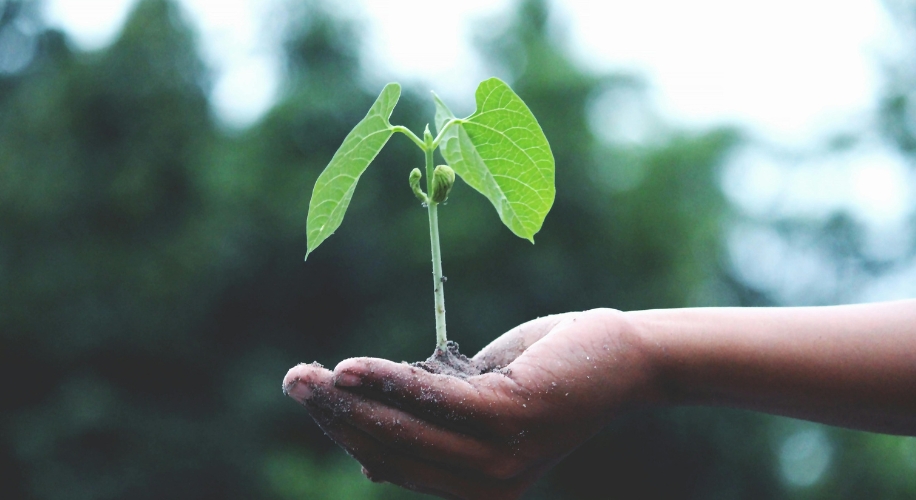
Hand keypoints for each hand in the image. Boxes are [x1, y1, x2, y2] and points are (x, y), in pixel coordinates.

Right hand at [283, 309, 658, 498]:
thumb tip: (367, 457)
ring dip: (350, 401)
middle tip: (293, 381)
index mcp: (476, 488)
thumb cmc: (545, 373)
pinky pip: (433, 400)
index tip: (312, 396)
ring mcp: (500, 458)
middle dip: (335, 416)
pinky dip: (389, 382)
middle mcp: (487, 487)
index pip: (393, 463)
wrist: (620, 356)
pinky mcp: (510, 419)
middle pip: (390, 450)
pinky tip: (352, 367)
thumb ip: (431, 424)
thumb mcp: (478, 402)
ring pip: (404, 430)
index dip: (346, 432)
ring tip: (308, 375)